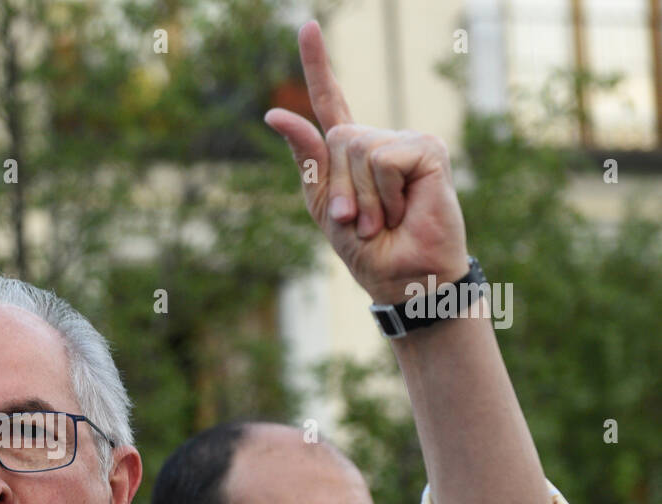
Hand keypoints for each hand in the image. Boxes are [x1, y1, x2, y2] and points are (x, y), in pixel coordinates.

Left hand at [264, 21, 468, 304]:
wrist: (403, 277)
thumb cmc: (367, 248)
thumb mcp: (324, 204)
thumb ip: (306, 157)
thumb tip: (275, 112)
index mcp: (352, 153)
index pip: (330, 100)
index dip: (317, 65)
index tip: (307, 26)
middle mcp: (380, 140)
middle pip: (335, 139)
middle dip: (339, 188)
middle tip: (359, 221)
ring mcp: (406, 141)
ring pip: (356, 148)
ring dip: (361, 197)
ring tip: (382, 220)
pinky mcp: (428, 149)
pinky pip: (382, 158)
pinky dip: (382, 192)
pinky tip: (403, 208)